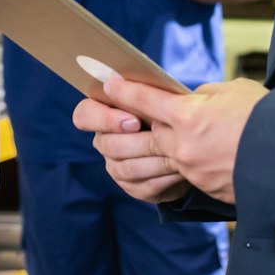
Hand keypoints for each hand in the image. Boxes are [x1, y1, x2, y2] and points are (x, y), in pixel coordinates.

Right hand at [71, 99, 187, 203]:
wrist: (190, 144)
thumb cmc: (173, 110)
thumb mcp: (162, 97)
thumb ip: (149, 92)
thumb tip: (145, 88)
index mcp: (103, 112)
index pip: (85, 114)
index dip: (105, 119)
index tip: (134, 121)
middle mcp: (105, 141)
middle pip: (107, 144)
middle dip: (135, 141)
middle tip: (161, 136)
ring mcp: (116, 167)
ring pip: (126, 167)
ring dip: (154, 159)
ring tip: (178, 151)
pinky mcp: (134, 187)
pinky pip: (144, 186)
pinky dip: (165, 177)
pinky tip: (181, 168)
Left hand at [75, 76, 265, 203]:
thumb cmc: (268, 118)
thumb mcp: (233, 92)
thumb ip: (205, 96)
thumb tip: (191, 102)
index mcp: (188, 116)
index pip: (144, 100)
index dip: (123, 90)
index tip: (109, 84)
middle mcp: (182, 146)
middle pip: (133, 138)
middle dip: (115, 127)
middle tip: (110, 118)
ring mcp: (190, 171)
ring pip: (144, 164)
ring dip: (129, 154)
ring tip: (121, 145)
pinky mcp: (202, 187)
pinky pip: (169, 179)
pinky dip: (159, 170)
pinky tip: (158, 162)